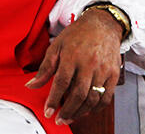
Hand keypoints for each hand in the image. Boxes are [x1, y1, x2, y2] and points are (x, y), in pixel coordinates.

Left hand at [25, 8, 122, 125]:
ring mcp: (103, 70)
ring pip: (93, 98)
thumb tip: (31, 85)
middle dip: (68, 110)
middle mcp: (88, 63)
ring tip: (71, 117)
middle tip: (60, 119)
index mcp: (71, 55)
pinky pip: (106, 97)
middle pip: (78, 94)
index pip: (61, 82)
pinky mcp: (113, 74)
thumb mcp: (56, 46)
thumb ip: (45, 68)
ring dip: (81, 112)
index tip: (48, 111)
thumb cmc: (77, 35)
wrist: (102, 25)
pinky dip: (96, 108)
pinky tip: (87, 111)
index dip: (54, 99)